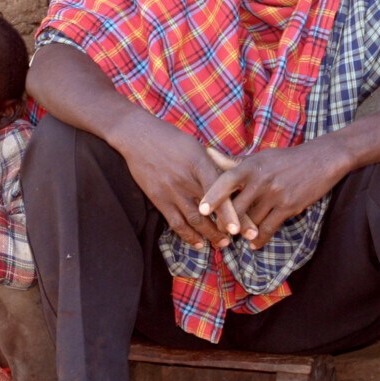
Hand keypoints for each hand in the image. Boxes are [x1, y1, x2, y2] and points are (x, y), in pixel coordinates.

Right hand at [113, 114, 235, 248]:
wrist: (138, 137)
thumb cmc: (171, 139)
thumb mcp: (196, 146)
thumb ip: (212, 165)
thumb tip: (232, 180)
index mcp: (200, 162)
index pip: (220, 191)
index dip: (230, 211)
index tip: (240, 227)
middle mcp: (186, 179)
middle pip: (211, 209)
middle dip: (227, 227)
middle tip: (241, 237)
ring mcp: (171, 190)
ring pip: (194, 220)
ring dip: (210, 234)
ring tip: (222, 243)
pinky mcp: (158, 198)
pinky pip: (176, 222)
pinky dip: (188, 235)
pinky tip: (199, 243)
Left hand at [197, 138, 349, 247]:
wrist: (320, 160)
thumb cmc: (284, 159)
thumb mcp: (259, 157)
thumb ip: (232, 161)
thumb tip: (207, 153)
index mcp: (251, 165)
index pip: (226, 180)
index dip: (213, 195)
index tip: (202, 210)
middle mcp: (262, 179)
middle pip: (238, 207)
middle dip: (227, 222)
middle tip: (218, 232)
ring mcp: (275, 194)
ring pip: (252, 220)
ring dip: (243, 232)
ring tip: (235, 239)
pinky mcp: (288, 206)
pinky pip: (269, 228)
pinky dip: (260, 239)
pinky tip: (254, 245)